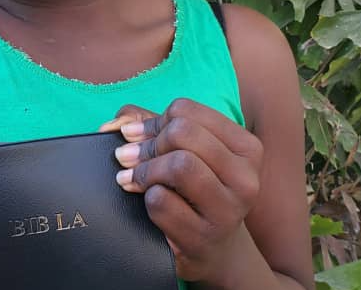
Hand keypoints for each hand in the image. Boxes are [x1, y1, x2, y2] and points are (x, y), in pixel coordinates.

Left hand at [108, 99, 263, 286]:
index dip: (153, 122)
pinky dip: (146, 199)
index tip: (138, 136)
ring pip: (179, 165)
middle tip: (128, 157)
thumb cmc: (191, 189)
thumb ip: (145, 124)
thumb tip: (114, 126)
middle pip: (181, 133)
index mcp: (245, 147)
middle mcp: (245, 178)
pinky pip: (162, 202)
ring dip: (145, 170)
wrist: (212, 249)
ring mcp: (228, 212)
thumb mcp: (180, 150)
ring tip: (132, 179)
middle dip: (147, 145)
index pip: (185, 111)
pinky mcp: (203, 239)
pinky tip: (148, 204)